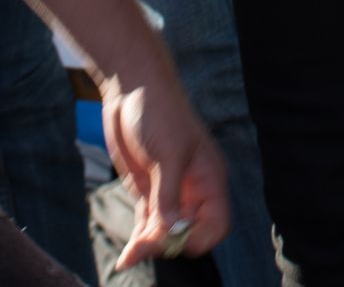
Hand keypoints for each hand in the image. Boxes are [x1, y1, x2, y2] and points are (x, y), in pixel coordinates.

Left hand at [101, 66, 231, 266]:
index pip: (216, 223)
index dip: (199, 238)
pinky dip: (139, 239)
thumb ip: (168, 193)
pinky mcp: (148, 189)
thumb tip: (168, 231)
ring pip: (165, 233)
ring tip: (128, 256)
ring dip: (149, 247)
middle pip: (188, 233)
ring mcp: (168, 190)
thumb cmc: (158, 111)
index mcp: (208, 177)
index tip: (173, 239)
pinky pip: (148, 224)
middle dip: (168, 246)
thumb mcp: (167, 153)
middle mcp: (191, 188)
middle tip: (142, 247)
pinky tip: (127, 253)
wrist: (131, 87)